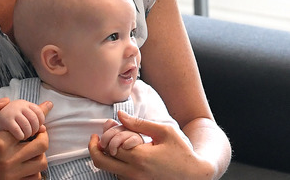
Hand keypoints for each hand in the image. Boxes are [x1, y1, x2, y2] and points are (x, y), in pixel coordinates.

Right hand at [0, 98, 52, 179]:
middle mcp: (8, 160)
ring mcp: (12, 175)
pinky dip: (36, 169)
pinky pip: (35, 178)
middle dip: (42, 135)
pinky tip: (28, 162)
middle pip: (40, 146)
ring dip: (40, 153)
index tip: (40, 114)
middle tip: (38, 131)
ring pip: (41, 163)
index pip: (27, 127)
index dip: (35, 120)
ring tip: (34, 146)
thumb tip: (5, 101)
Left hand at [88, 111, 214, 179]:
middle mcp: (134, 173)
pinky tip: (125, 155)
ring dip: (107, 156)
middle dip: (94, 148)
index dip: (106, 134)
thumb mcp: (164, 132)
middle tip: (96, 139)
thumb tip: (119, 115)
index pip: (109, 145)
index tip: (108, 126)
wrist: (195, 175)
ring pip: (109, 169)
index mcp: (140, 157)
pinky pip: (119, 176)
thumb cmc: (181, 151)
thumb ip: (139, 123)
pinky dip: (116, 165)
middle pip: (100, 161)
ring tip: (117, 144)